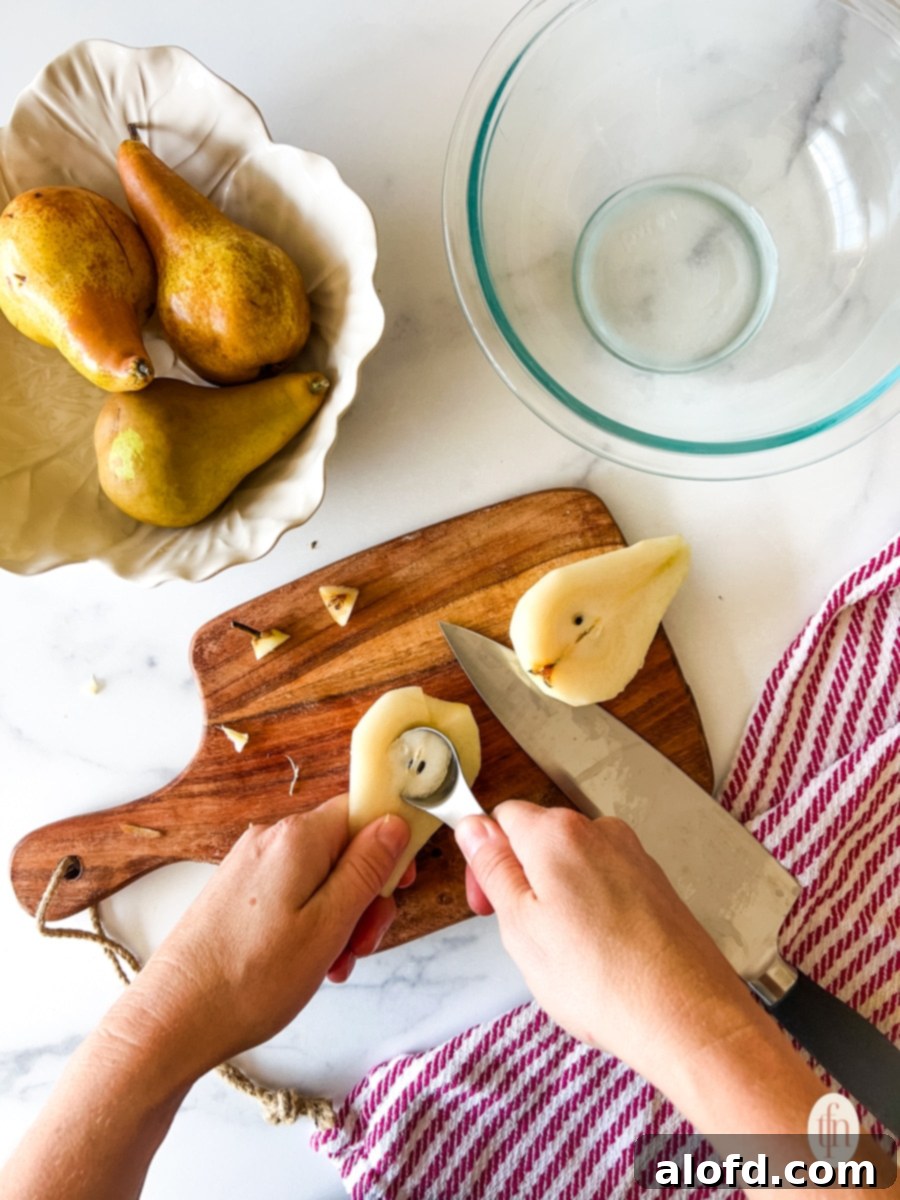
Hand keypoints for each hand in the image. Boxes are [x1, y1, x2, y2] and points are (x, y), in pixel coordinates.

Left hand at [103, 794, 410, 1082]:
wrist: (172, 1021)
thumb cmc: (250, 980)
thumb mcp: (329, 925)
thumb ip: (366, 868)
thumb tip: (394, 822)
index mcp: (297, 839)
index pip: (361, 810)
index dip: (390, 846)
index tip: (400, 886)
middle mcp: (269, 840)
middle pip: (342, 847)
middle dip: (365, 894)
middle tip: (362, 943)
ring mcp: (249, 866)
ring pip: (319, 876)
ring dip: (339, 917)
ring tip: (331, 965)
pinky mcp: (236, 893)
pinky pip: (292, 894)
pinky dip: (310, 924)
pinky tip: (306, 964)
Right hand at [455, 802, 761, 1088]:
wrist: (686, 1016)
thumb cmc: (604, 980)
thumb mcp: (520, 927)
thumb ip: (493, 869)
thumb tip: (473, 829)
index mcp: (557, 834)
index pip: (501, 818)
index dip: (485, 860)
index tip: (487, 902)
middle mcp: (599, 832)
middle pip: (539, 841)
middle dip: (523, 882)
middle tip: (525, 939)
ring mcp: (633, 857)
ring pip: (573, 866)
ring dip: (559, 900)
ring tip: (567, 956)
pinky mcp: (655, 885)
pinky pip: (607, 885)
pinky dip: (595, 912)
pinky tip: (599, 956)